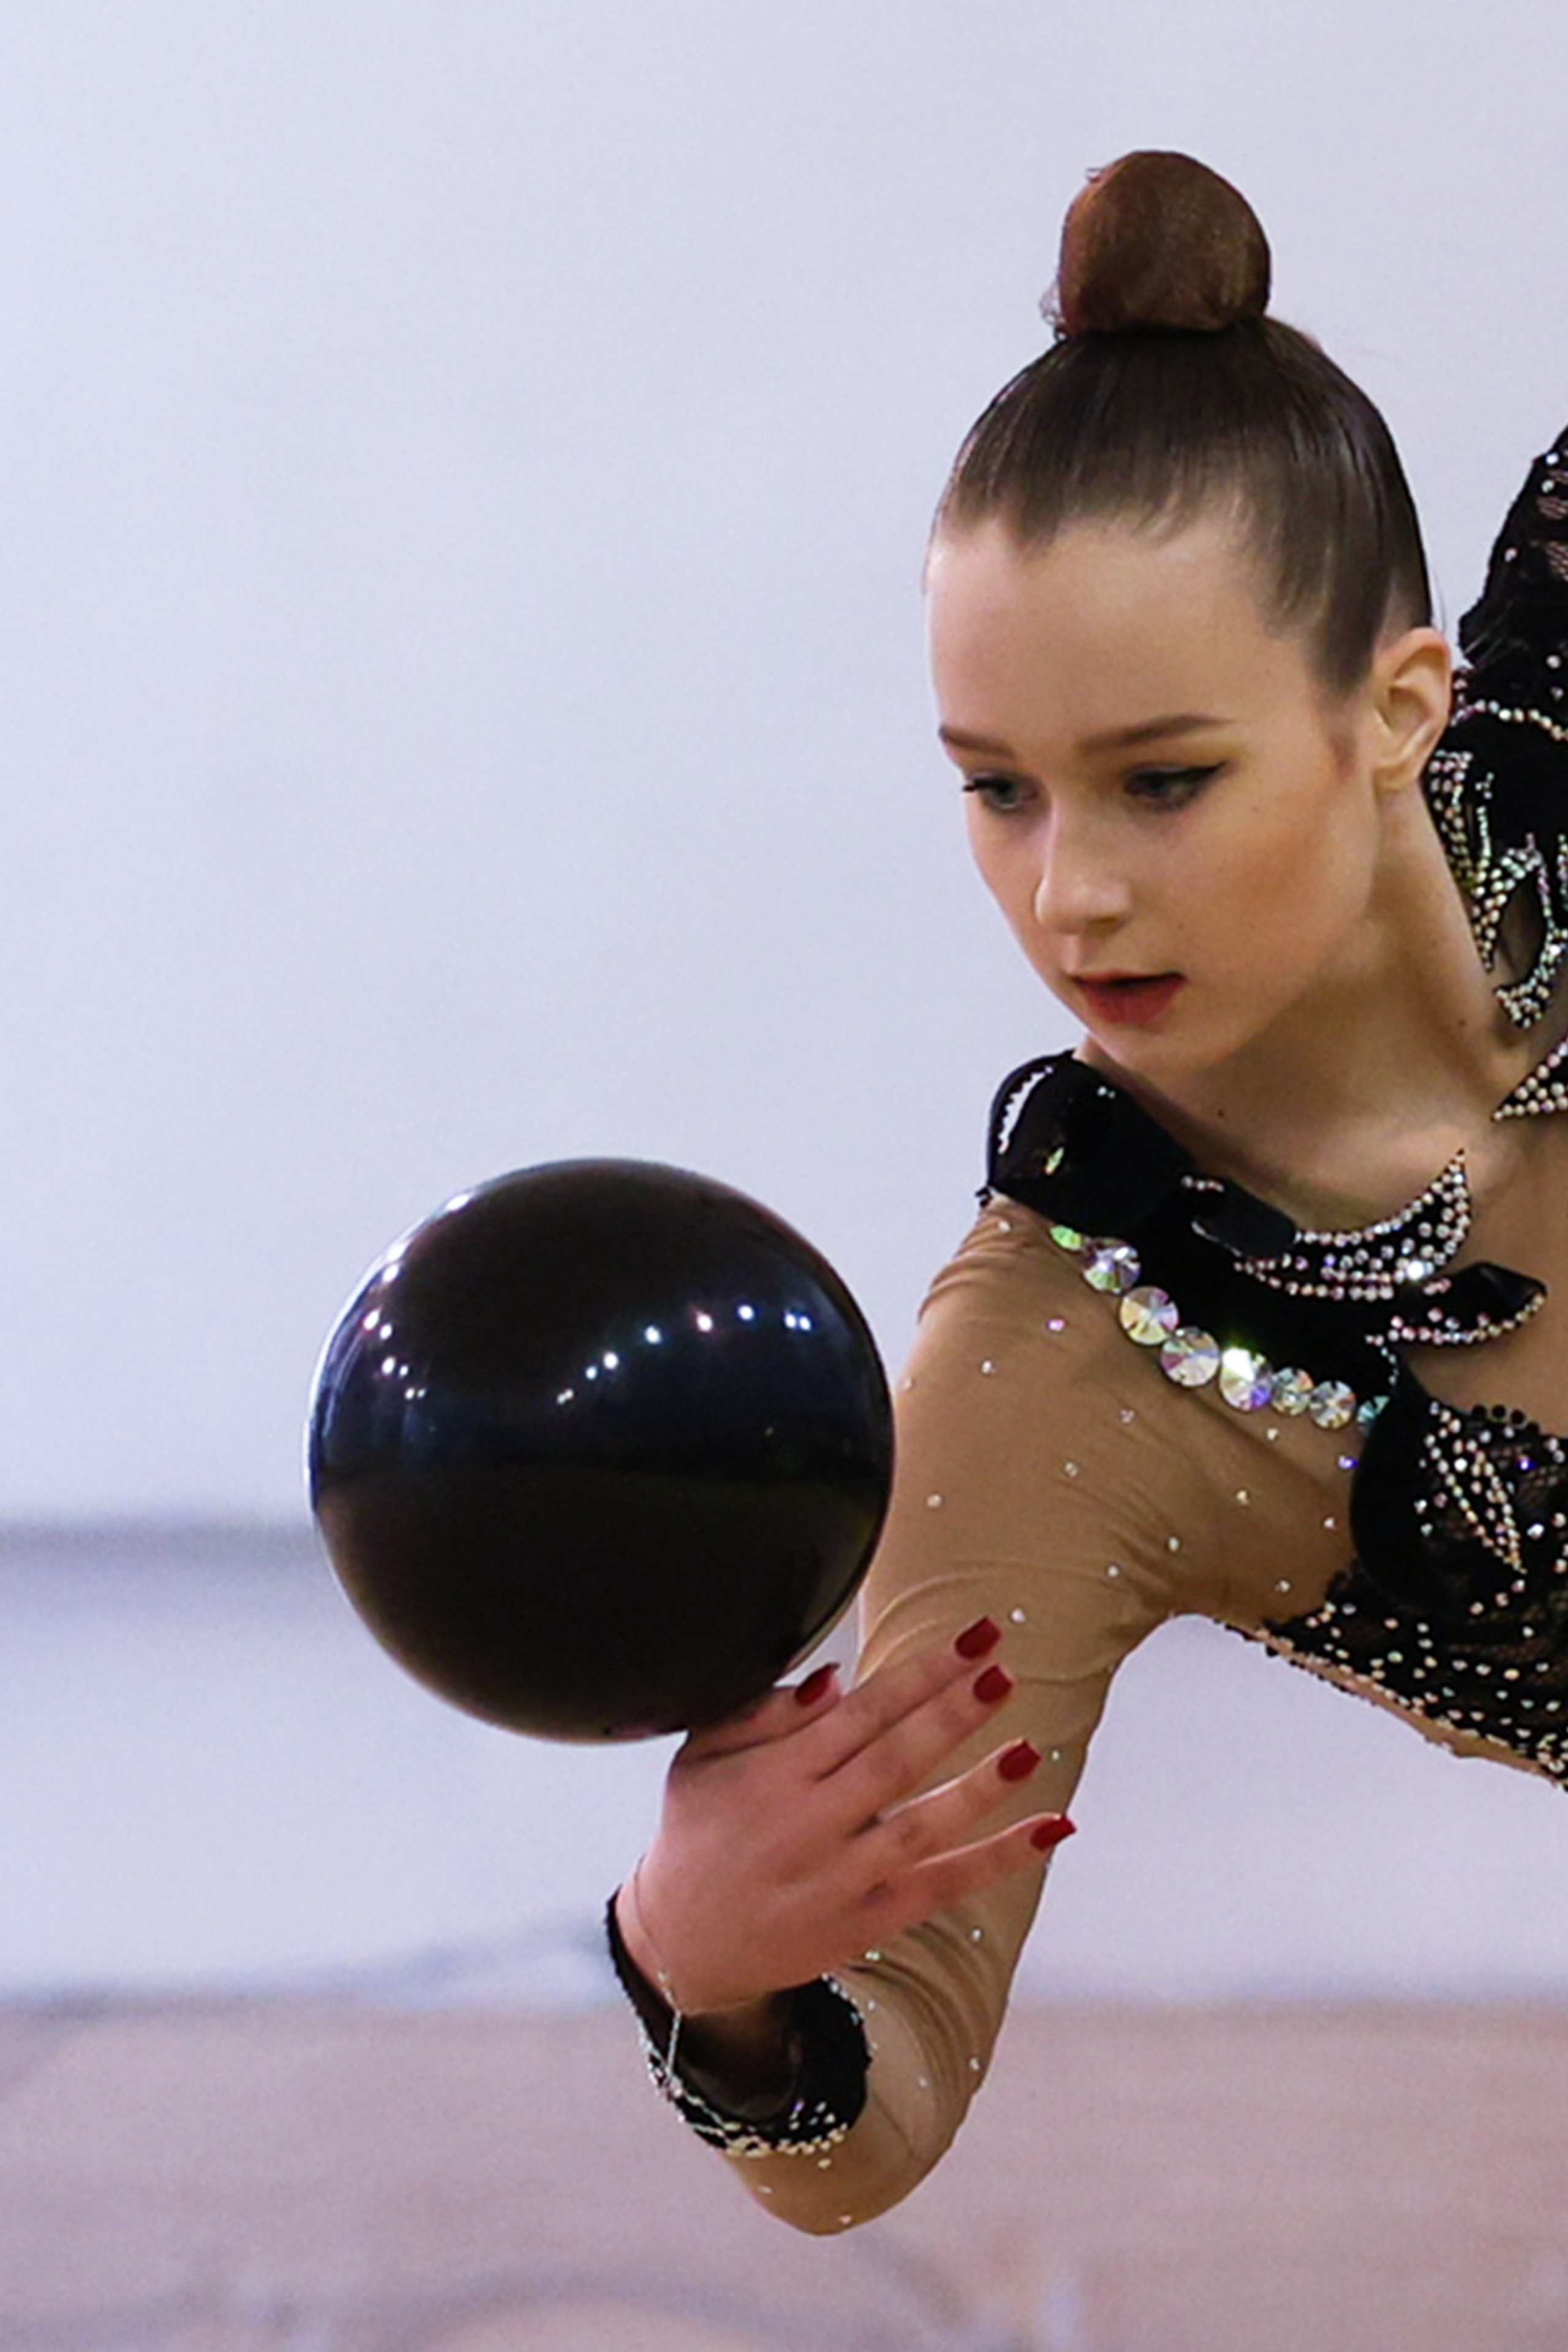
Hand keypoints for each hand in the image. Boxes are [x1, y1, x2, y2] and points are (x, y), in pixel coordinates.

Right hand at [617, 1616, 1072, 2020]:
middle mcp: (807, 1826)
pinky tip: (1052, 1827)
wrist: (681, 1945)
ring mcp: (838, 1880)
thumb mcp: (700, 1758)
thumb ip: (760, 1712)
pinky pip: (941, 1888)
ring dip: (980, 1788)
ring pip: (921, 1828)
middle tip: (1003, 1670)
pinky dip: (999, 1860)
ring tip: (1031, 1747)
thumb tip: (833, 1678)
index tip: (973, 1638)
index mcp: (772, 1775)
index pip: (860, 1713)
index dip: (921, 1673)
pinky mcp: (863, 1924)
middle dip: (952, 1713)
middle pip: (894, 1761)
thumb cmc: (698, 1830)